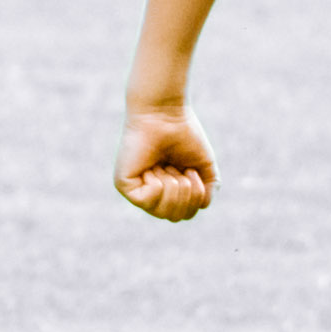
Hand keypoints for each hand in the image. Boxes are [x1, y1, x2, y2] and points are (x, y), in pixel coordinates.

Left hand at [114, 103, 217, 221]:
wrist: (165, 114)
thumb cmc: (184, 135)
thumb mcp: (204, 167)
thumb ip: (206, 192)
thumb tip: (200, 207)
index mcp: (168, 190)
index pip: (186, 214)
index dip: (195, 195)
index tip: (189, 169)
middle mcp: (151, 192)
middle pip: (176, 217)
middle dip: (186, 193)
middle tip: (179, 168)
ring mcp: (137, 189)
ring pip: (164, 213)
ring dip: (174, 188)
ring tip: (165, 166)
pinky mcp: (124, 185)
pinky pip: (147, 201)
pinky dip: (157, 185)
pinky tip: (151, 167)